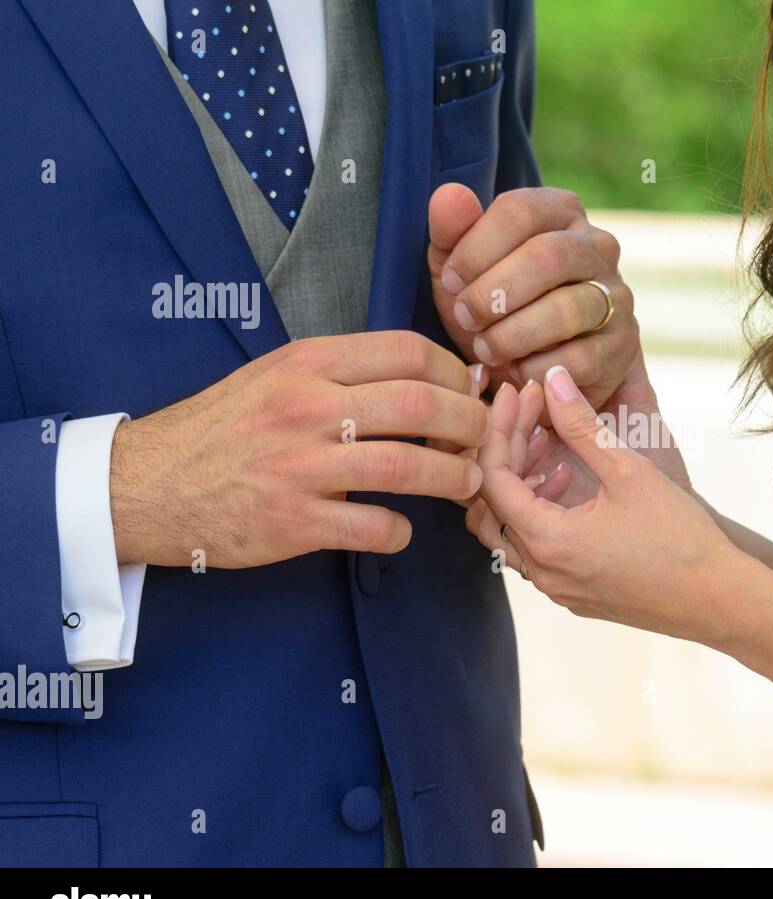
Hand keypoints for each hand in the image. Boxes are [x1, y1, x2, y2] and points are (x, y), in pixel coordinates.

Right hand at [110, 331, 489, 567]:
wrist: (148, 484)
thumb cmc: (226, 428)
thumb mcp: (278, 376)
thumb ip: (346, 374)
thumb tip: (429, 378)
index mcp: (308, 364)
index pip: (408, 352)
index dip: (457, 373)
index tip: (470, 392)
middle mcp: (306, 408)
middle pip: (420, 404)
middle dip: (469, 423)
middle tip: (483, 440)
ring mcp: (298, 466)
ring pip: (406, 464)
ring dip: (452, 477)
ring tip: (466, 483)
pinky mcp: (291, 521)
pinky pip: (371, 526)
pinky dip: (400, 531)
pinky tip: (401, 529)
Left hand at [426, 184, 638, 408]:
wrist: (534, 364)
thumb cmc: (495, 305)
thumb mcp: (462, 269)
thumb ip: (452, 231)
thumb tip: (449, 194)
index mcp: (561, 212)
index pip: (519, 211)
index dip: (475, 249)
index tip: (450, 281)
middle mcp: (598, 246)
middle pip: (546, 256)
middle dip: (493, 294)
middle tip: (465, 318)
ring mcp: (617, 296)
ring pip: (565, 309)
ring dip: (511, 335)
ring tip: (485, 348)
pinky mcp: (621, 346)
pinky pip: (579, 358)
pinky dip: (536, 369)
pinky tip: (517, 370)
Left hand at [466, 365, 739, 643]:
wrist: (719, 599)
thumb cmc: (680, 537)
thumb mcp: (628, 471)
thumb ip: (581, 425)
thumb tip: (552, 379)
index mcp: (548, 542)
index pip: (492, 477)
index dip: (500, 427)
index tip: (517, 391)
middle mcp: (542, 572)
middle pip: (491, 505)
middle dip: (506, 451)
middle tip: (533, 411)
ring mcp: (557, 589)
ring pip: (510, 530)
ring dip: (522, 484)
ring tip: (552, 449)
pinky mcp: (576, 595)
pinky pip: (535, 551)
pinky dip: (540, 512)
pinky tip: (572, 487)